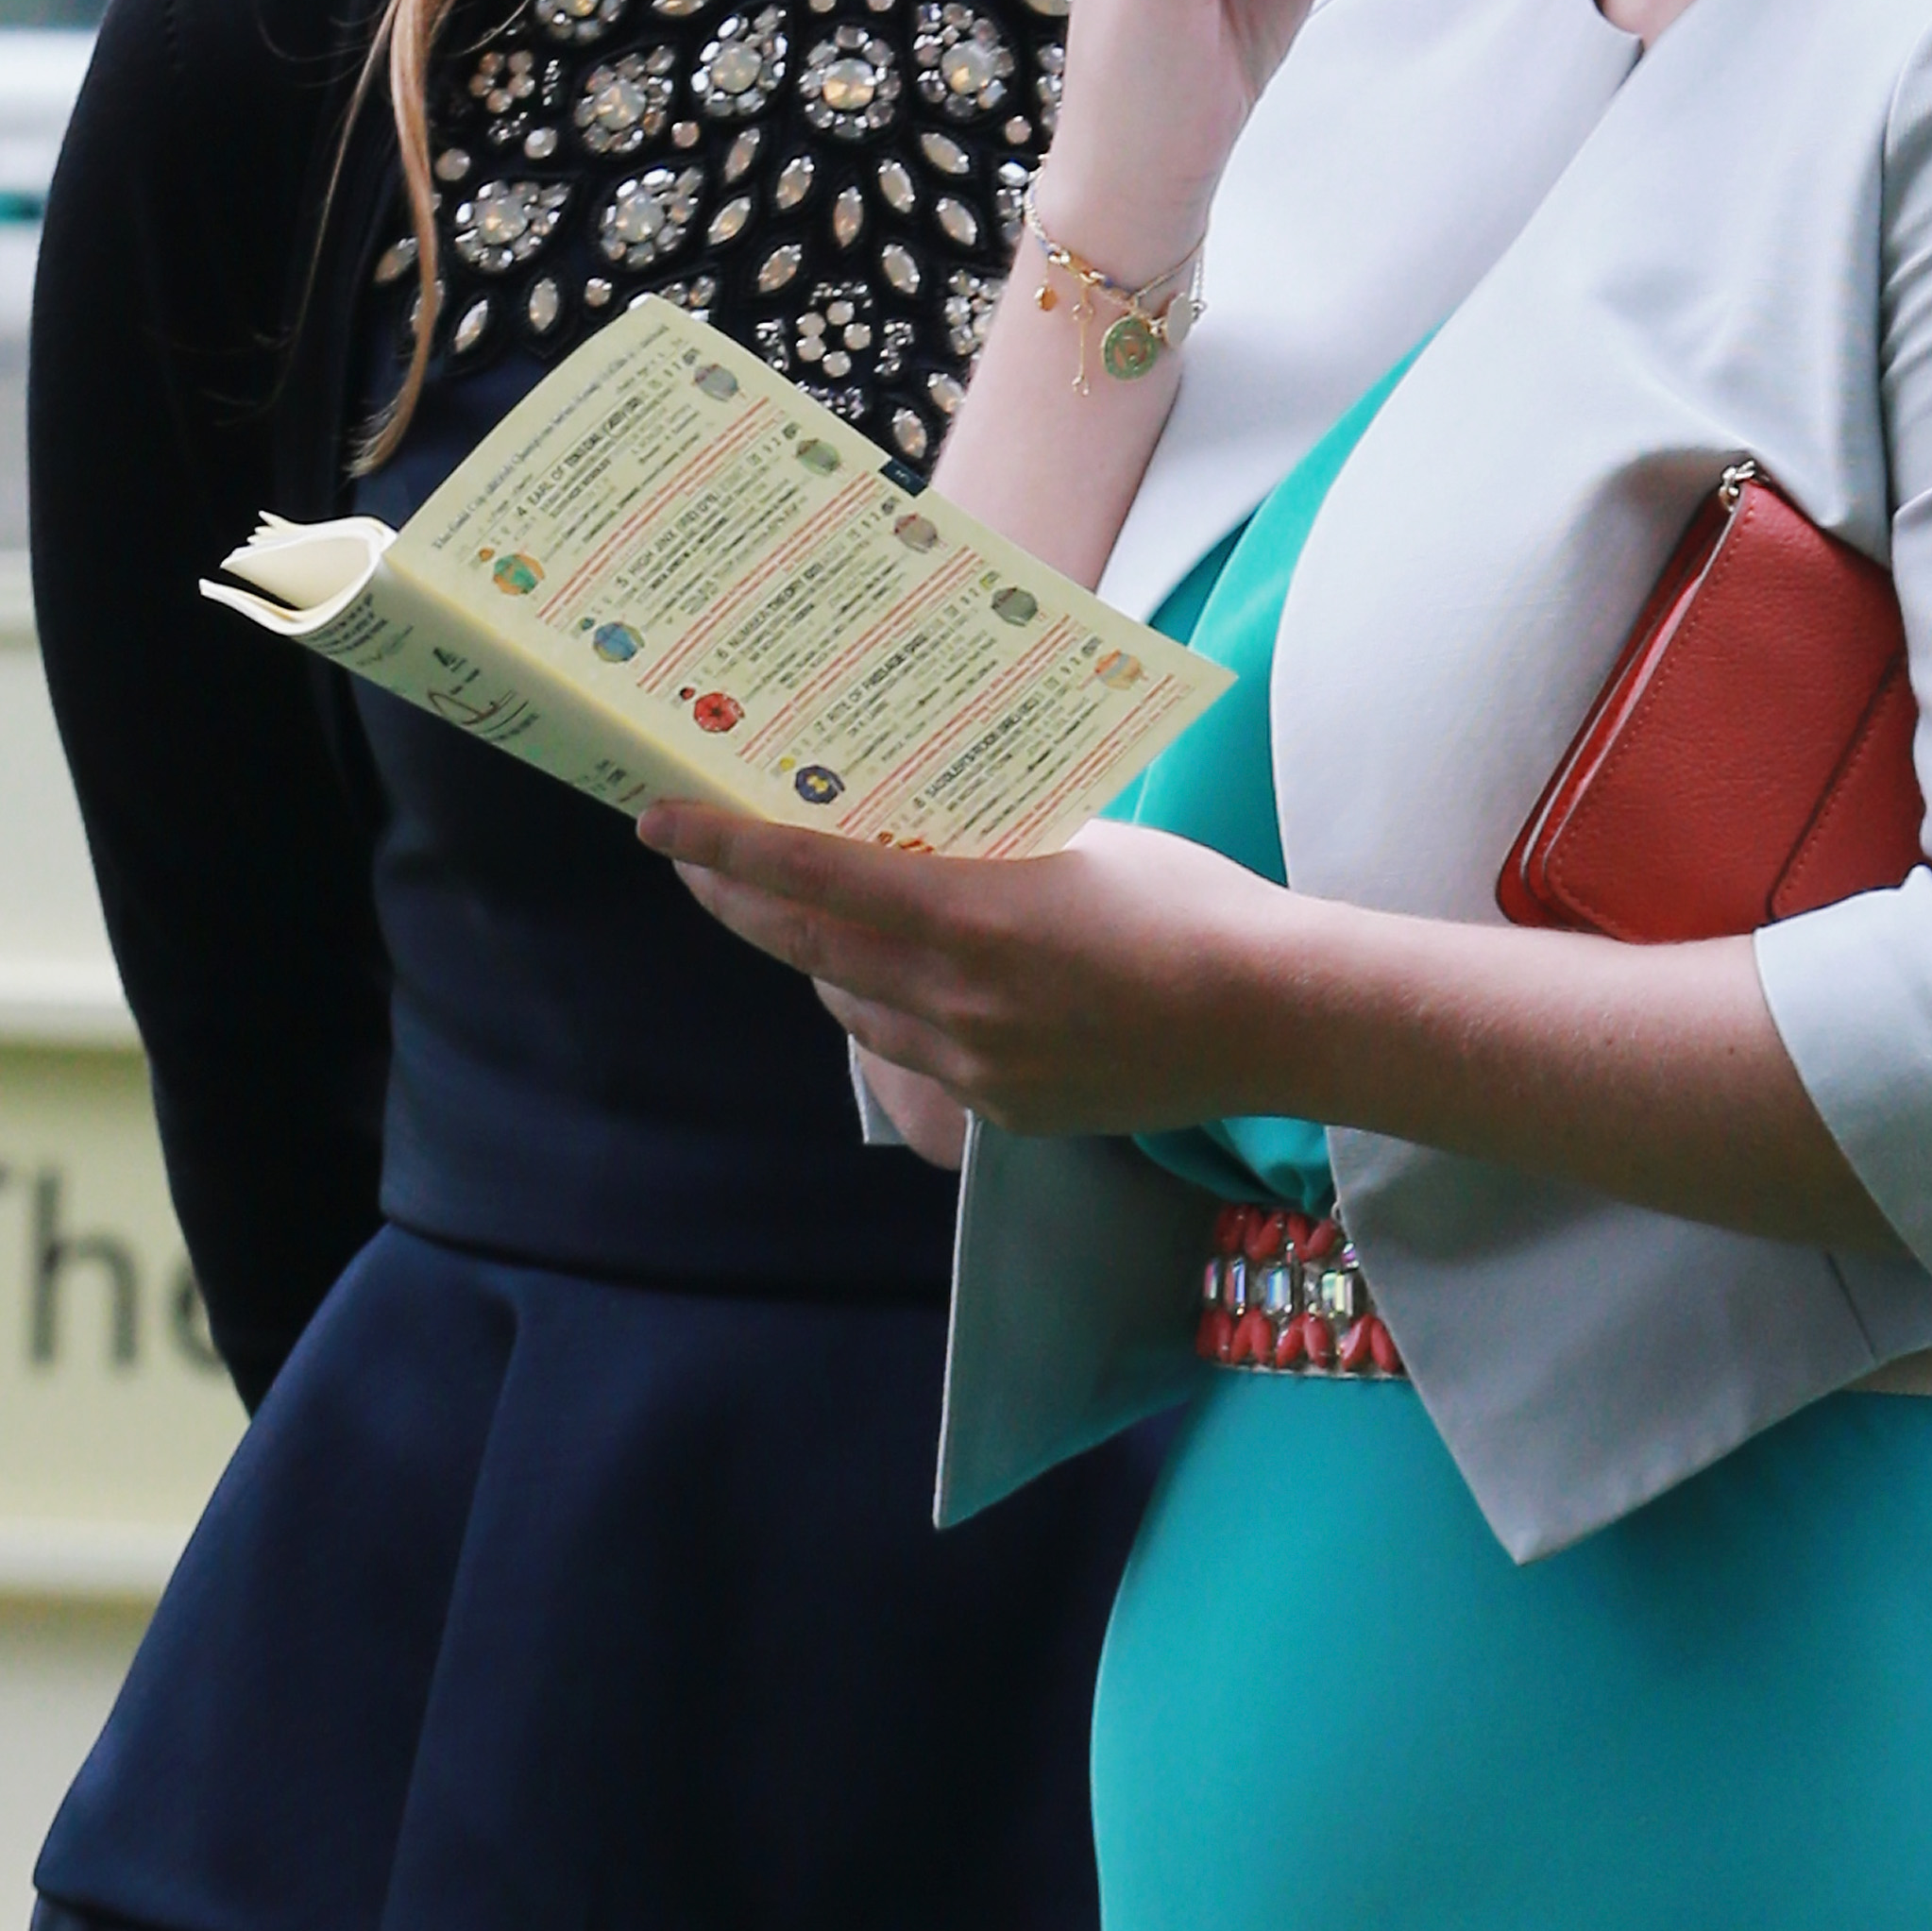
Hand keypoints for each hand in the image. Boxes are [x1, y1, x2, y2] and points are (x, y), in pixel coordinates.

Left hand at [642, 804, 1312, 1137]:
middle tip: (691, 864)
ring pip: (851, 1005)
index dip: (724, 847)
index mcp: (971, 911)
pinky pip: (916, 1054)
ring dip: (815, 958)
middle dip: (736, 901)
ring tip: (794, 915)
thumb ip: (987, 845)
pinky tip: (904, 984)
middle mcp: (955, 995)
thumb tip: (919, 828)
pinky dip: (891, 1011)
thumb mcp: (1078, 841)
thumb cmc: (1191, 905)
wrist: (1273, 1017)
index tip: (658, 821)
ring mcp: (976, 1062)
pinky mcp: (1004, 1108)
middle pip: (807, 945)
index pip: (811, 872)